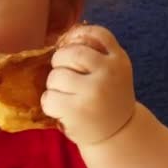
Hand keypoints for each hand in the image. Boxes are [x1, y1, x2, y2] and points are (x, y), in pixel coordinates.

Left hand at [42, 25, 135, 145]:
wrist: (119, 134)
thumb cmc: (108, 98)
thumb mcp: (114, 71)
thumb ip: (97, 52)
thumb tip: (63, 36)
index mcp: (118, 60)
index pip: (96, 34)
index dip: (77, 36)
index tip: (70, 46)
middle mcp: (109, 73)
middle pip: (70, 53)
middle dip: (60, 62)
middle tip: (63, 74)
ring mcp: (94, 92)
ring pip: (56, 76)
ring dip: (54, 85)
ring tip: (65, 95)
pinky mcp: (78, 111)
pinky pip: (49, 97)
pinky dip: (49, 102)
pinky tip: (61, 108)